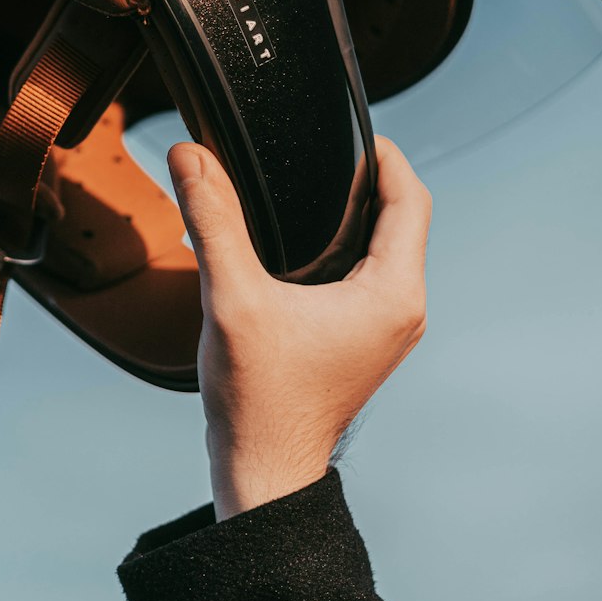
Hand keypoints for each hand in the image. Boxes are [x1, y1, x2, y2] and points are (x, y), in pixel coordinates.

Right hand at [167, 137, 430, 519]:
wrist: (264, 468)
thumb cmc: (259, 399)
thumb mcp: (230, 296)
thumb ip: (212, 219)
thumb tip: (190, 158)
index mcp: (390, 293)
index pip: (412, 199)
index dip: (387, 156)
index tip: (355, 132)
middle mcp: (402, 309)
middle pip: (404, 219)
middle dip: (372, 179)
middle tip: (329, 152)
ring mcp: (388, 328)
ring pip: (390, 248)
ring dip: (362, 214)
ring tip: (319, 186)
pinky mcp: (366, 339)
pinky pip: (374, 275)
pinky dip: (350, 246)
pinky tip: (308, 240)